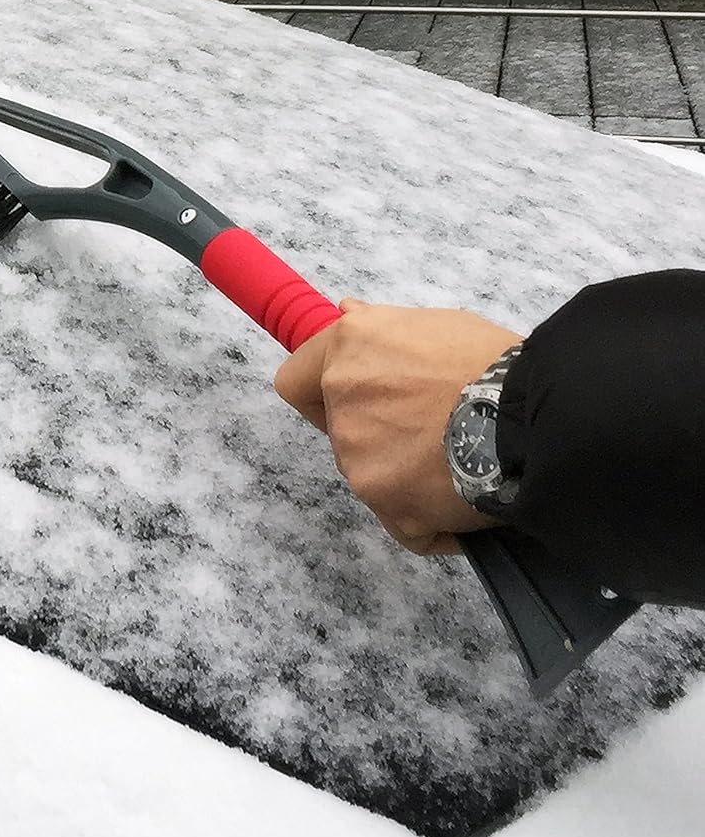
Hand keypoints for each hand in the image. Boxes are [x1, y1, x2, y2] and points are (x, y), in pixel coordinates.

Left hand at [274, 299, 523, 554]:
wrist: (540, 414)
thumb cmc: (494, 364)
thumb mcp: (437, 326)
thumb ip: (380, 330)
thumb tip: (345, 313)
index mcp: (347, 350)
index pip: (295, 382)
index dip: (319, 394)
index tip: (348, 400)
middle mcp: (343, 402)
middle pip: (340, 433)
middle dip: (377, 434)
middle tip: (432, 428)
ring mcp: (359, 460)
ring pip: (372, 477)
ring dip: (405, 474)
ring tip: (461, 458)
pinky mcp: (388, 507)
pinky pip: (404, 524)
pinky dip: (431, 521)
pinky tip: (466, 500)